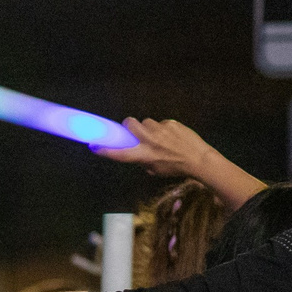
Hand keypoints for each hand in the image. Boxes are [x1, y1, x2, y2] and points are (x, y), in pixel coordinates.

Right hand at [95, 117, 218, 176]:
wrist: (198, 159)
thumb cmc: (176, 168)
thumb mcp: (155, 170)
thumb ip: (143, 160)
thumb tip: (137, 152)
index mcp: (143, 155)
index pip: (119, 153)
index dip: (104, 149)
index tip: (94, 145)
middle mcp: (149, 141)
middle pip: (129, 123)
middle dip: (128, 125)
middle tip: (133, 130)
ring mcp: (160, 130)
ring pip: (146, 122)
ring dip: (148, 128)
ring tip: (158, 136)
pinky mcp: (170, 123)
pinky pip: (161, 123)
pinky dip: (163, 129)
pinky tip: (171, 136)